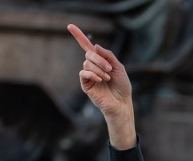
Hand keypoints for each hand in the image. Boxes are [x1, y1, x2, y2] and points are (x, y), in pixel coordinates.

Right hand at [67, 23, 135, 148]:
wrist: (121, 103)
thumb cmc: (122, 86)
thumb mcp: (119, 67)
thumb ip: (108, 55)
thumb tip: (95, 46)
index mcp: (100, 61)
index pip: (87, 46)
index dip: (79, 36)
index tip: (70, 25)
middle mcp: (92, 67)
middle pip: (89, 54)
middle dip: (100, 59)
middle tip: (110, 69)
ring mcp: (88, 75)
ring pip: (87, 64)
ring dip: (99, 69)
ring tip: (107, 78)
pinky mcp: (85, 85)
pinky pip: (83, 73)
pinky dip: (92, 74)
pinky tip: (100, 80)